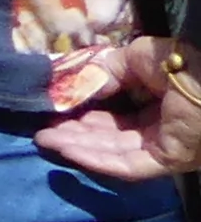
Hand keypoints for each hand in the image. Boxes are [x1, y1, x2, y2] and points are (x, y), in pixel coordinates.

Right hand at [39, 38, 200, 181]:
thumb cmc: (180, 63)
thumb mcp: (137, 56)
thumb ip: (107, 71)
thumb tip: (82, 87)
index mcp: (155, 104)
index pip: (114, 115)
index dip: (84, 113)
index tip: (55, 108)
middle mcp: (157, 129)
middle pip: (108, 137)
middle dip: (74, 133)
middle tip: (41, 130)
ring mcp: (161, 147)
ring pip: (112, 152)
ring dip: (77, 147)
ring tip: (43, 140)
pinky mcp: (165, 160)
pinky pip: (126, 165)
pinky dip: (96, 160)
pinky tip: (68, 150)